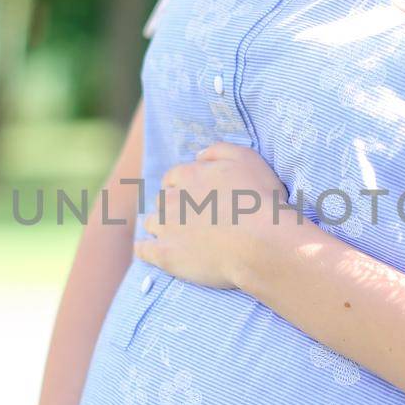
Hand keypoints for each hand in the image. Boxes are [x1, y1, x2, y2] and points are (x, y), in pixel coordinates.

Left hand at [133, 140, 298, 290]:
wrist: (262, 242)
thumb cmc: (259, 200)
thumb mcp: (246, 158)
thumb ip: (218, 150)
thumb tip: (197, 156)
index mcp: (188, 175)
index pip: (173, 177)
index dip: (182, 187)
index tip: (193, 198)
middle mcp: (171, 198)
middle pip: (162, 200)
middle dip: (173, 207)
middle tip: (191, 219)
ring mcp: (165, 227)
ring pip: (152, 222)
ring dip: (160, 226)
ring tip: (176, 238)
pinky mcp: (164, 254)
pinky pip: (142, 250)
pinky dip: (145, 249)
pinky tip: (151, 251)